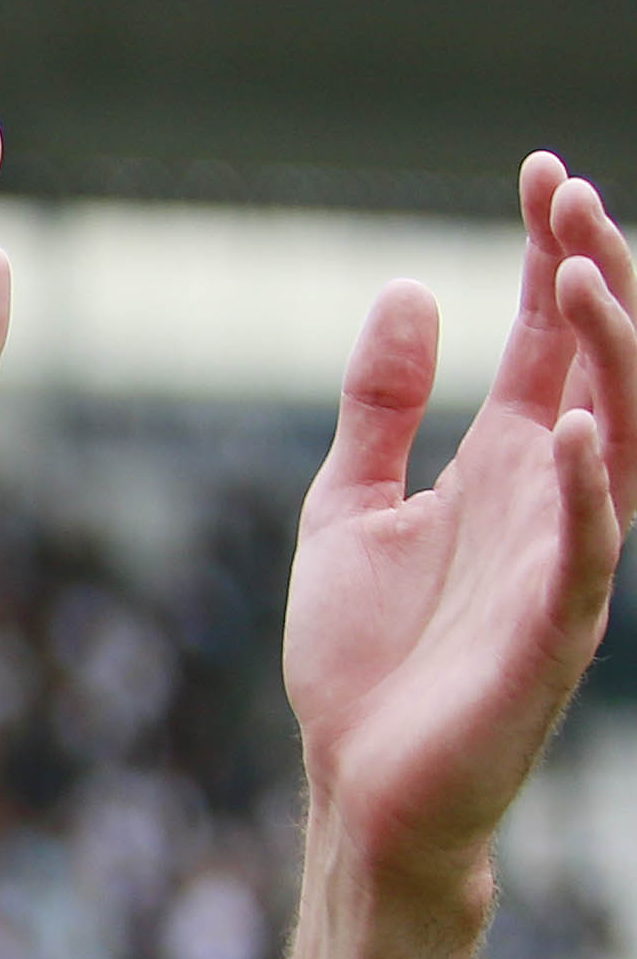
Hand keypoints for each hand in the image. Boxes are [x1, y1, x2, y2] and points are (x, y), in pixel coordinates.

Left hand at [287, 157, 636, 900]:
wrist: (360, 784)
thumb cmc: (364, 658)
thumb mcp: (348, 506)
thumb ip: (381, 407)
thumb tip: (406, 290)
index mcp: (507, 463)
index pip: (548, 338)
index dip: (553, 255)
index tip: (540, 173)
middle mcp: (552, 494)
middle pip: (599, 360)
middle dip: (593, 276)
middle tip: (569, 195)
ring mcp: (565, 555)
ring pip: (617, 431)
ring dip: (606, 354)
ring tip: (576, 276)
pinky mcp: (557, 626)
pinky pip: (590, 545)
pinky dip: (590, 484)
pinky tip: (576, 423)